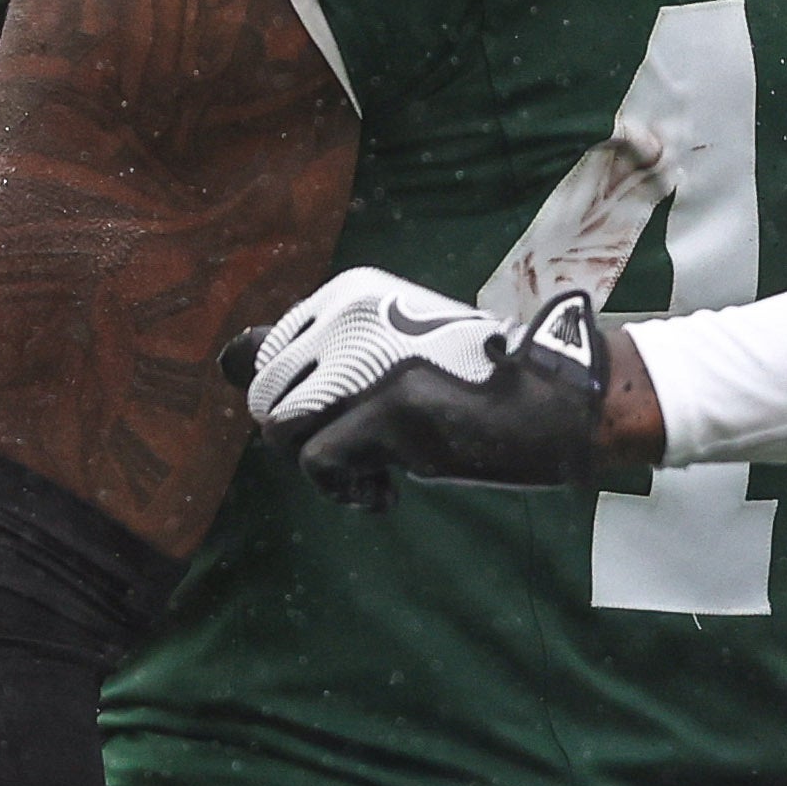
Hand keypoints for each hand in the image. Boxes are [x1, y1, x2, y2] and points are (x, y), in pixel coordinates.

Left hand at [230, 273, 609, 507]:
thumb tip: (224, 356)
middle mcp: (351, 316)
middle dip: (308, 438)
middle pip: (266, 398)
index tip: (362, 414)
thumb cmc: (482, 385)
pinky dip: (347, 491)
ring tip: (381, 469)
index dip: (305, 406)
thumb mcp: (391, 356)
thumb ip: (310, 354)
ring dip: (326, 466)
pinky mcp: (388, 410)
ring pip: (281, 431)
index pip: (267, 358)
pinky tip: (391, 492)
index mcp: (351, 293)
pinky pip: (317, 465)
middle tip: (372, 447)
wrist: (562, 404)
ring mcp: (368, 361)